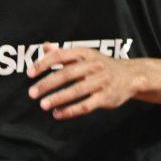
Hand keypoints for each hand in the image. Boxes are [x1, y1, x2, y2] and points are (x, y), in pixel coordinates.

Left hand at [28, 47, 143, 119]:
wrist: (130, 76)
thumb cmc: (101, 65)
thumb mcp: (85, 55)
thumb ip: (63, 52)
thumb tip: (44, 46)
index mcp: (85, 53)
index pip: (61, 55)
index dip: (44, 63)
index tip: (29, 73)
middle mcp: (93, 65)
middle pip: (67, 74)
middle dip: (48, 84)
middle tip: (32, 93)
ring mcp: (101, 82)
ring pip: (76, 91)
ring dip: (58, 98)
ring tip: (43, 105)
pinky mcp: (106, 97)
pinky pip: (86, 105)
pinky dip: (70, 111)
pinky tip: (57, 114)